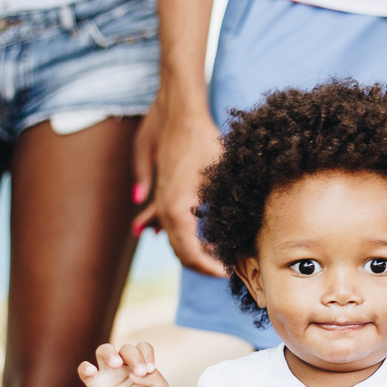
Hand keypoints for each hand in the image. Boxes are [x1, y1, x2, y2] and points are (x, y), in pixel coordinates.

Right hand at [78, 342, 169, 386]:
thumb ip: (154, 377)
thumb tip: (134, 373)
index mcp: (141, 363)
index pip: (142, 347)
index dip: (146, 354)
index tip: (150, 369)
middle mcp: (125, 365)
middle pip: (125, 348)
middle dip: (133, 356)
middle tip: (139, 372)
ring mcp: (109, 373)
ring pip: (103, 351)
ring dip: (109, 353)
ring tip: (117, 364)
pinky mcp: (96, 385)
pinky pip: (84, 371)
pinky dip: (85, 368)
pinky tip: (91, 370)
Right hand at [132, 98, 226, 276]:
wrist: (179, 112)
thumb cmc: (203, 141)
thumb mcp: (217, 178)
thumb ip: (217, 211)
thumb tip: (228, 239)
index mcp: (176, 210)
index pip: (190, 254)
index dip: (209, 268)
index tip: (228, 274)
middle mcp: (163, 208)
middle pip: (179, 251)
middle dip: (202, 263)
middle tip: (226, 269)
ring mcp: (158, 198)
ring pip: (171, 237)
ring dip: (191, 249)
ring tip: (215, 254)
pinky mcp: (159, 189)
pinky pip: (163, 220)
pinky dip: (179, 232)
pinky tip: (190, 237)